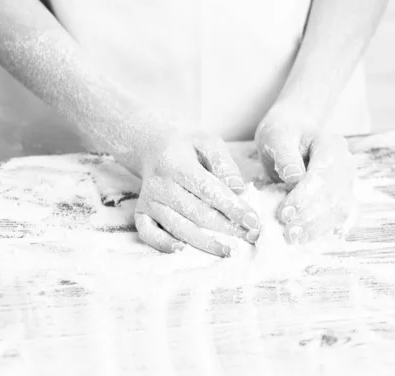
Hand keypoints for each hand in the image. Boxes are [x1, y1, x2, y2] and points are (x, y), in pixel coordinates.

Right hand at [134, 127, 260, 256]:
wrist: (153, 147)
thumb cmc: (187, 146)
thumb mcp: (208, 142)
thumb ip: (224, 163)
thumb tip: (238, 190)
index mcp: (175, 163)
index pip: (208, 190)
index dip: (232, 208)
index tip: (253, 221)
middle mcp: (159, 184)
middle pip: (197, 213)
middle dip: (226, 228)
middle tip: (251, 236)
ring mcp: (149, 201)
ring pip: (179, 227)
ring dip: (206, 243)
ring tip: (230, 250)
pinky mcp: (141, 213)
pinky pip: (149, 234)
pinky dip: (163, 245)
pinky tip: (183, 251)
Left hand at [255, 112, 354, 243]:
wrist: (293, 135)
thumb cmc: (283, 134)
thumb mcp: (276, 137)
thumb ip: (285, 156)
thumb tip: (294, 178)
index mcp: (332, 145)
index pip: (323, 175)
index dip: (304, 197)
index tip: (283, 213)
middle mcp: (346, 164)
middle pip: (334, 196)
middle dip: (310, 217)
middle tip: (287, 232)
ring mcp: (348, 182)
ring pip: (340, 210)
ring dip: (318, 228)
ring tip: (294, 239)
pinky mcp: (344, 197)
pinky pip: (342, 218)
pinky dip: (327, 230)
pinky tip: (311, 240)